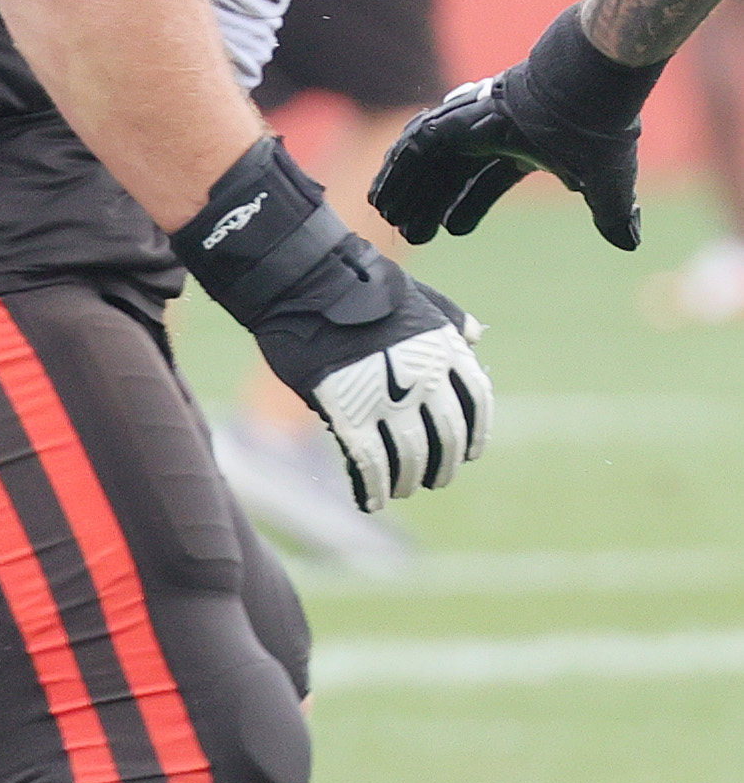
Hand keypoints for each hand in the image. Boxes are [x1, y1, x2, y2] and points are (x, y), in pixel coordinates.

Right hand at [175, 136, 487, 509]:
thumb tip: (477, 337)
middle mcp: (426, 380)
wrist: (306, 282)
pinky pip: (369, 463)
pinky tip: (371, 500)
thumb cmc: (355, 284)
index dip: (474, 435)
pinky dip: (373, 488)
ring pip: (410, 457)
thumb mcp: (418, 296)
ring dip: (409, 480)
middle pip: (446, 439)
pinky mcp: (348, 413)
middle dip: (442, 466)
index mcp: (447, 351)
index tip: (468, 453)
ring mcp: (388, 399)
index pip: (477, 405)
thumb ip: (450, 319)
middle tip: (433, 481)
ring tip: (402, 491)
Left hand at [368, 5, 660, 250]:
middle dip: (429, 205)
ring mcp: (474, 122)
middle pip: (450, 174)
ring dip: (406, 189)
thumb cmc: (601, 128)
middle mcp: (494, 133)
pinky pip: (415, 145)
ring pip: (428, 160)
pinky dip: (397, 169)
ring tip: (387, 218)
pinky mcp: (456, 115)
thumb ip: (612, 213)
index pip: (487, 182)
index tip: (452, 231)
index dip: (469, 207)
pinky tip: (383, 195)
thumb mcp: (606, 181)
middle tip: (410, 236)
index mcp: (525, 147)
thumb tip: (630, 245)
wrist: (591, 84)